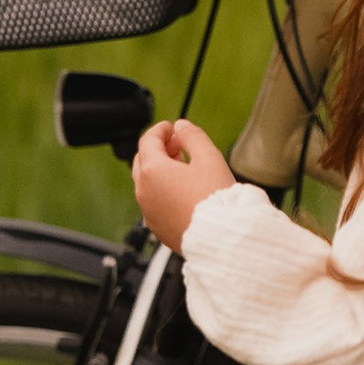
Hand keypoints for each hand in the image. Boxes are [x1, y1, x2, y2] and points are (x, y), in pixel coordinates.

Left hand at [131, 116, 235, 251]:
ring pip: (147, 183)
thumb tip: (181, 126)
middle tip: (178, 144)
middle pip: (142, 161)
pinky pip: (154, 203)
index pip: (147, 141)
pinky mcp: (157, 227)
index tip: (171, 127)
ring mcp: (148, 212)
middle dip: (158, 149)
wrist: (221, 238)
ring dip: (160, 170)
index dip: (160, 130)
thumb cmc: (215, 200)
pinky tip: (183, 190)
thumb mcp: (209, 157)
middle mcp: (144, 192)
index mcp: (152, 171)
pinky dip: (162, 191)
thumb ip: (192, 136)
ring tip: (184, 167)